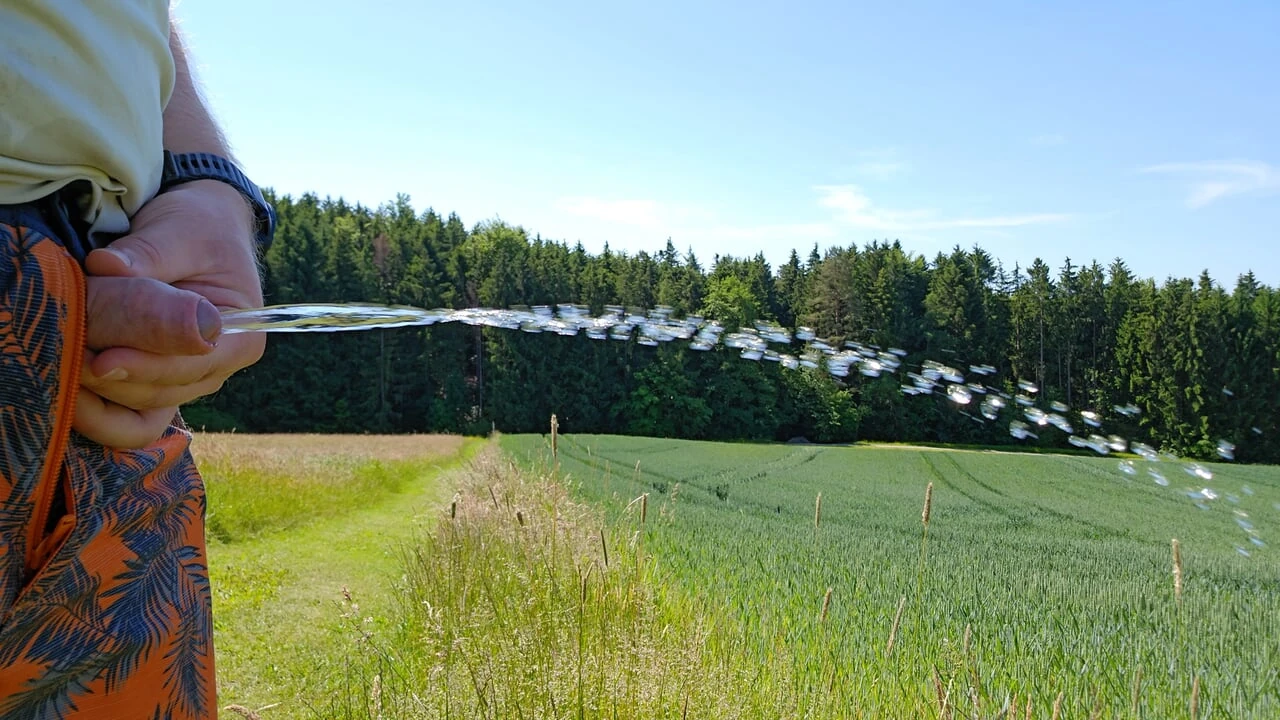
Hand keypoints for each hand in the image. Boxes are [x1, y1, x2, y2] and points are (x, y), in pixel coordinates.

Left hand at [75, 180, 266, 447]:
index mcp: (243, 337)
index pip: (194, 364)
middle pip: (165, 391)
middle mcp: (219, 366)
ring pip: (143, 405)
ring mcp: (187, 376)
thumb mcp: (179, 232)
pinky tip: (70, 380)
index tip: (104, 360)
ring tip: (64, 360)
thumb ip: (147, 253)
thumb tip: (106, 267)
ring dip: (103, 391)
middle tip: (68, 355)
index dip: (149, 366)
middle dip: (117, 380)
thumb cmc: (199, 228)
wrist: (199, 229)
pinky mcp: (157, 377)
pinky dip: (100, 402)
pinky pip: (130, 408)